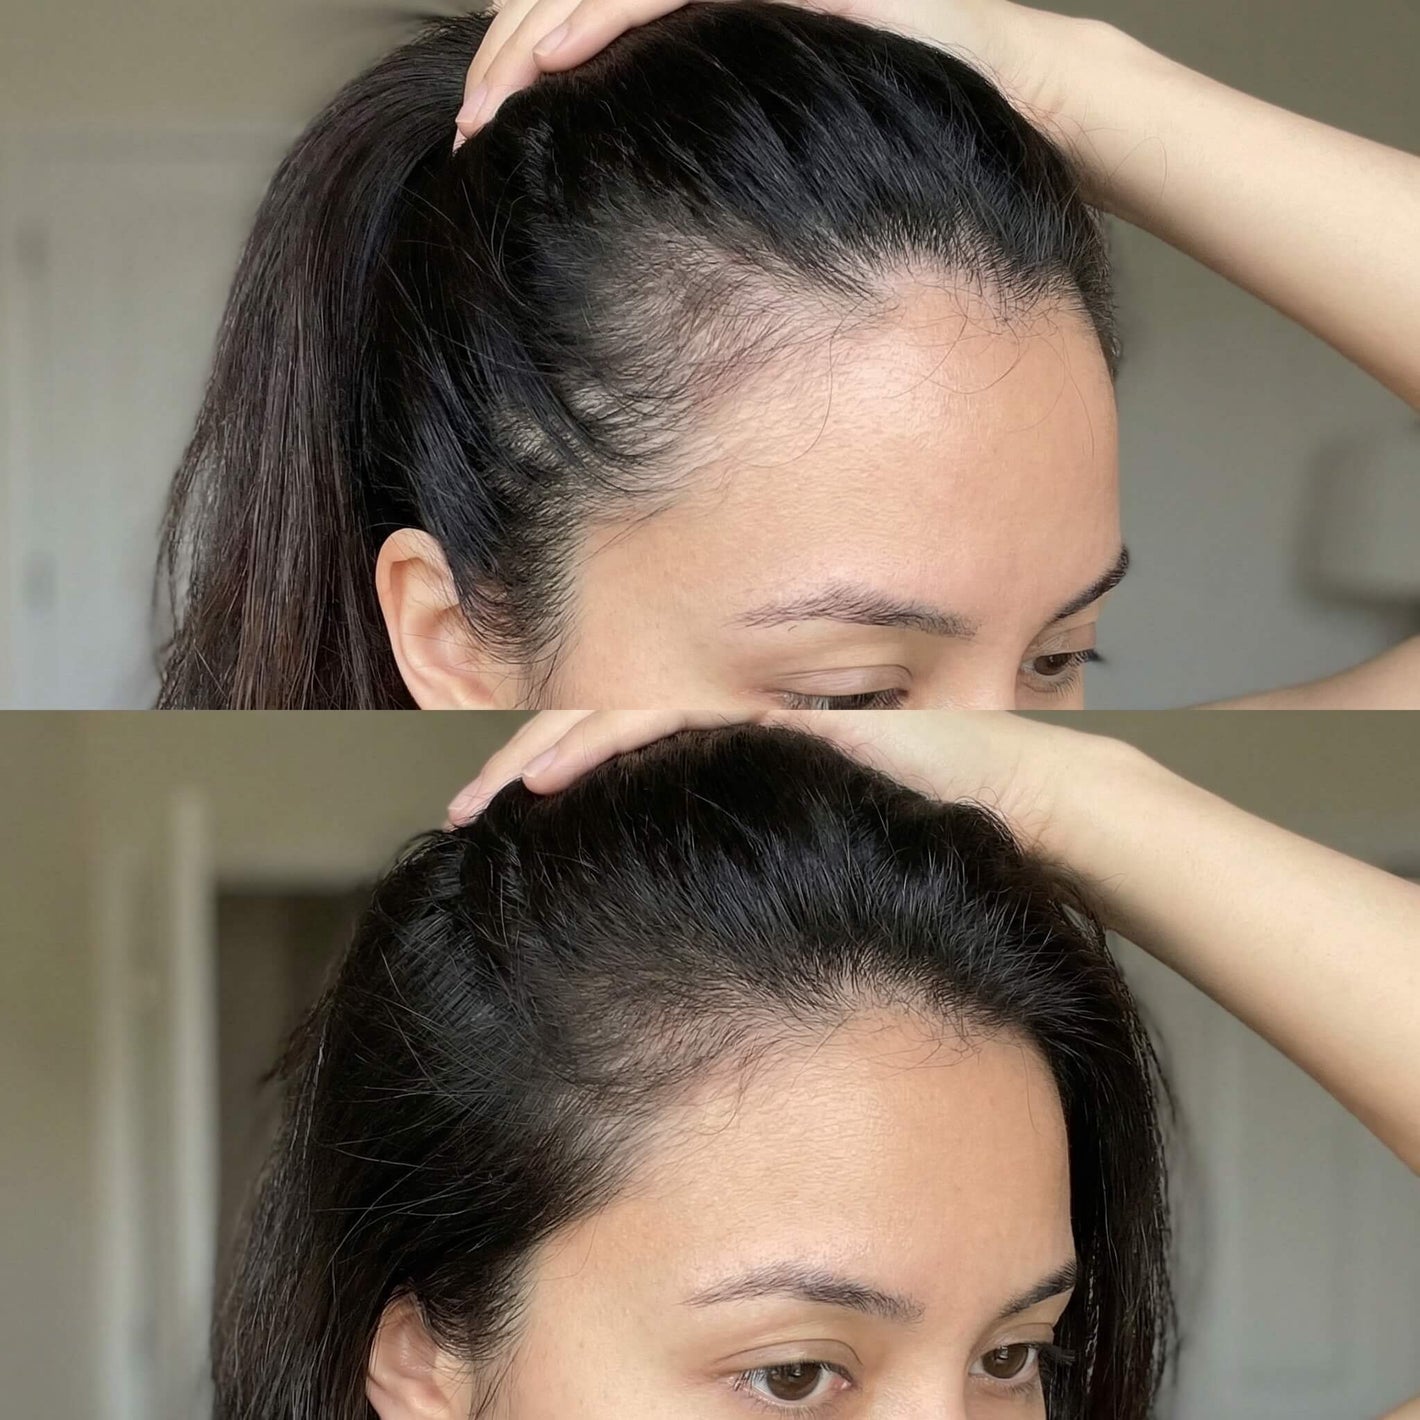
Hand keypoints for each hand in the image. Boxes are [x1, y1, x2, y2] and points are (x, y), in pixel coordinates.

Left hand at [445, 708, 1119, 860]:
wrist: (1033, 809)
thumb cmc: (937, 868)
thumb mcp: (824, 897)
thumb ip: (765, 918)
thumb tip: (698, 994)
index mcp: (735, 782)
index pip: (622, 775)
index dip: (548, 802)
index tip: (486, 854)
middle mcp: (734, 744)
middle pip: (600, 739)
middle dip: (517, 771)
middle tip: (451, 822)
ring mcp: (755, 717)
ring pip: (619, 717)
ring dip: (538, 752)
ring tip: (478, 800)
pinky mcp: (777, 714)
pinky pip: (670, 716)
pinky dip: (602, 741)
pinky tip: (546, 778)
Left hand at [455, 0, 1046, 146]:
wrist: (1010, 79)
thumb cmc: (898, 119)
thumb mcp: (776, 138)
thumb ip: (704, 144)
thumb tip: (643, 204)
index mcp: (705, 6)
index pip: (585, 18)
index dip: (521, 66)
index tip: (480, 137)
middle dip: (504, 57)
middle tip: (465, 129)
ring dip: (531, 38)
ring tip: (487, 104)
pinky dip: (600, 16)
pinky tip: (552, 56)